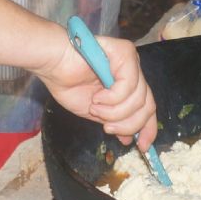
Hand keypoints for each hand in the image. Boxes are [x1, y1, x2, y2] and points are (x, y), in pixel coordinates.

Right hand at [32, 30, 158, 151]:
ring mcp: (131, 61)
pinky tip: (97, 97)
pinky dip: (112, 98)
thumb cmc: (68, 84)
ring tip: (95, 108)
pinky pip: (129, 85)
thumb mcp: (96, 113)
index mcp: (128, 85)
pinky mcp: (125, 52)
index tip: (141, 147)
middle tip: (107, 128)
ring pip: (138, 99)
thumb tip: (129, 138)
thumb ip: (115, 122)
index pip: (148, 108)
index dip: (148, 129)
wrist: (52, 64)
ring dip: (114, 112)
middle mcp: (134, 72)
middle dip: (128, 124)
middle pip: (147, 106)